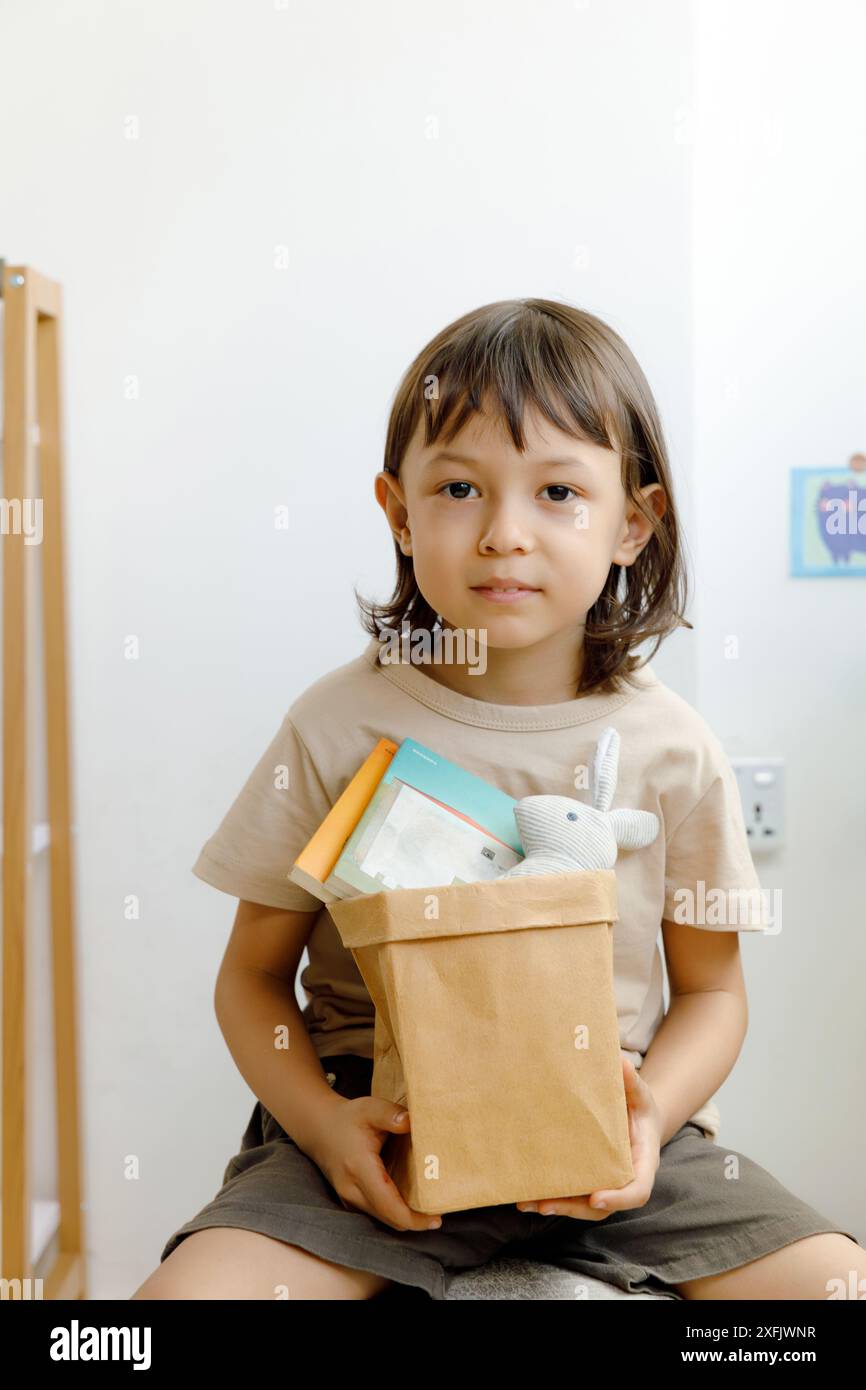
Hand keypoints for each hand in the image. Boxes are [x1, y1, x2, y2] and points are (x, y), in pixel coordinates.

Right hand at [303, 1094, 442, 1232]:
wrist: (319, 1128)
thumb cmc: (347, 1118)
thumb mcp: (369, 1108)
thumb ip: (391, 1114)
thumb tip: (412, 1122)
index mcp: (359, 1168)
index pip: (388, 1205)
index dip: (413, 1218)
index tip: (436, 1218)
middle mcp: (352, 1189)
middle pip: (388, 1218)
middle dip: (415, 1222)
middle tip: (439, 1214)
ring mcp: (349, 1198)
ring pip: (382, 1219)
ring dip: (404, 1218)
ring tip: (428, 1209)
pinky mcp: (350, 1200)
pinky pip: (376, 1214)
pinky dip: (393, 1213)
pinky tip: (409, 1202)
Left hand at [516, 1052, 661, 1220]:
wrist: (635, 1118)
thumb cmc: (638, 1106)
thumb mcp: (639, 1094)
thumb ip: (632, 1082)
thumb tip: (622, 1063)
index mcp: (642, 1163)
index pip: (637, 1191)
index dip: (618, 1198)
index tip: (596, 1198)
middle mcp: (623, 1181)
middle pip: (602, 1206)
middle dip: (573, 1208)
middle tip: (546, 1204)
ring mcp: (605, 1185)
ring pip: (583, 1207)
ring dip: (556, 1207)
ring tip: (526, 1203)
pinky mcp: (588, 1181)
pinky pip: (572, 1196)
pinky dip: (550, 1198)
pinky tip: (524, 1197)